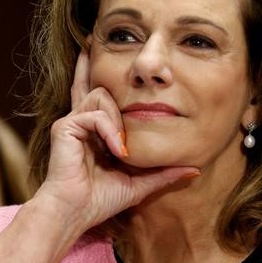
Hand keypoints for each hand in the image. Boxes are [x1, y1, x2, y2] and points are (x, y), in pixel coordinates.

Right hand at [37, 50, 198, 233]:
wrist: (76, 213)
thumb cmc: (100, 201)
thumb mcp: (139, 183)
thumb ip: (164, 173)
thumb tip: (195, 169)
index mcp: (94, 131)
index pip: (96, 93)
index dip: (94, 71)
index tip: (95, 49)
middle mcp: (81, 121)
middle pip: (100, 86)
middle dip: (110, 84)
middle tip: (109, 80)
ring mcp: (72, 122)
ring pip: (102, 96)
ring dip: (119, 122)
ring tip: (122, 151)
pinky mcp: (65, 127)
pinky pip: (95, 114)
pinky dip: (110, 131)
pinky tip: (117, 151)